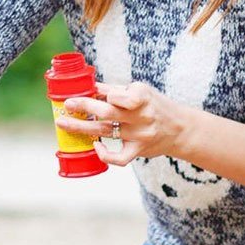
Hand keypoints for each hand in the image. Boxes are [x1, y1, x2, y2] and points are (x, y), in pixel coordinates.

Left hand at [58, 82, 197, 165]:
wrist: (181, 129)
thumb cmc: (155, 106)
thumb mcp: (140, 92)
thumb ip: (115, 90)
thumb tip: (88, 85)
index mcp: (142, 97)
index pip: (119, 96)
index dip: (102, 95)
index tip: (85, 92)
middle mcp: (142, 116)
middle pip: (107, 112)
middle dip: (84, 107)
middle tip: (66, 106)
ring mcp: (140, 135)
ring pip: (106, 132)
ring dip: (81, 127)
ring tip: (63, 123)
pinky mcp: (139, 150)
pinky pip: (119, 158)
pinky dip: (105, 155)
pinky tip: (95, 145)